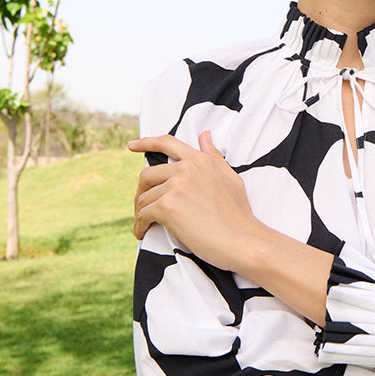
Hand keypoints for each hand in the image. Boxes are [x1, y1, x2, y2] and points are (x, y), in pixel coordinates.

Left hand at [128, 131, 258, 274]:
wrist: (243, 241)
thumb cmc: (239, 215)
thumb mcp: (230, 178)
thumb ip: (214, 157)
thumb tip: (204, 135)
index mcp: (200, 160)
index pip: (167, 143)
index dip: (146, 143)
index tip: (131, 146)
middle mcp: (186, 169)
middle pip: (147, 175)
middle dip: (141, 193)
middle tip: (143, 208)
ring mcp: (175, 187)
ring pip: (144, 198)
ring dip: (141, 213)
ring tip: (146, 225)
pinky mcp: (167, 207)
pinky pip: (143, 214)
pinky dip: (139, 226)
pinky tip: (142, 233)